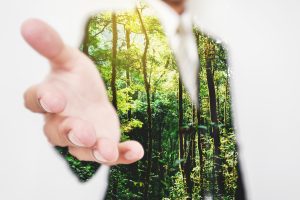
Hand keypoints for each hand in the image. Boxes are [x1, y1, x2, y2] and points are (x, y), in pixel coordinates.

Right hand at [21, 19, 143, 164]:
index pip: (36, 101)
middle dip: (71, 132)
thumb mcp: (67, 57)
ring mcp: (82, 137)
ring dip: (96, 150)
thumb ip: (51, 44)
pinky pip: (110, 154)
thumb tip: (29, 24)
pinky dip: (122, 154)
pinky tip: (136, 151)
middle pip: (58, 132)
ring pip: (83, 149)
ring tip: (108, 150)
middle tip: (84, 131)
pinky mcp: (102, 144)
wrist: (90, 97)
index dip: (41, 100)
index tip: (52, 98)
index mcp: (48, 98)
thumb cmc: (75, 79)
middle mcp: (60, 122)